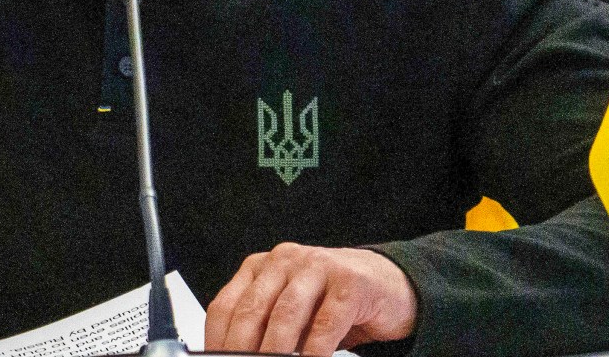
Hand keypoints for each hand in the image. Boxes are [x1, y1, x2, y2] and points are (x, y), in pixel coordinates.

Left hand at [204, 243, 415, 353]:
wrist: (391, 285)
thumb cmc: (335, 302)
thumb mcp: (294, 315)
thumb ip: (267, 330)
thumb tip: (240, 355)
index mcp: (261, 268)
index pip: (226, 305)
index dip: (217, 338)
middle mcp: (284, 262)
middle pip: (251, 310)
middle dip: (241, 348)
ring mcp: (317, 267)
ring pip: (285, 315)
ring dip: (274, 351)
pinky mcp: (349, 283)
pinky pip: (325, 323)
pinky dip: (314, 351)